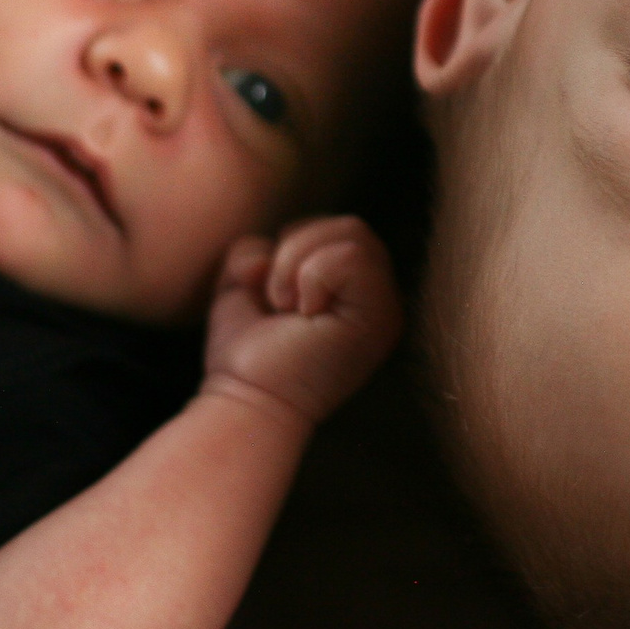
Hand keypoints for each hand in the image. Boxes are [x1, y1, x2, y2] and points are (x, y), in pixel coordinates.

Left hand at [200, 215, 401, 431]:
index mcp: (357, 293)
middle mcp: (380, 302)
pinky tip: (301, 314)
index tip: (271, 294)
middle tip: (276, 299)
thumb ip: (258, 253)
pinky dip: (311, 275)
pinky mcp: (377, 320)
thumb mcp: (245, 287)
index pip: (340, 231)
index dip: (295, 244)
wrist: (247, 402)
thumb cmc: (245, 356)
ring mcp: (384, 311)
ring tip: (285, 305)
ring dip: (298, 262)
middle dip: (297, 247)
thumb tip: (265, 251)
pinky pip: (350, 257)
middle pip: (350, 226)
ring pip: (353, 234)